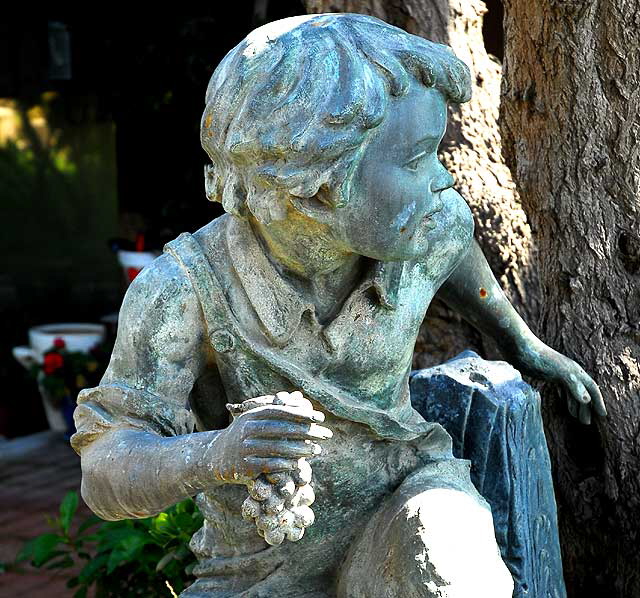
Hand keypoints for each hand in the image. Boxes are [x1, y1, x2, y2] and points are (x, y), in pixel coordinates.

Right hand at [209, 391, 331, 484]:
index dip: (302, 413)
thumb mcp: (255, 418)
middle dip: (308, 431)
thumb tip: (299, 396)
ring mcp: (245, 448)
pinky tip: (300, 463)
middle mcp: (247, 429)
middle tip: (326, 434)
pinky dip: (287, 463)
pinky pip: (270, 464)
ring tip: (317, 450)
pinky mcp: (245, 466)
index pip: (282, 411)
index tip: (321, 417)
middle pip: (283, 428)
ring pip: (279, 447)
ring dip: (302, 449)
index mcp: (253, 414)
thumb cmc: (244, 434)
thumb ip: (277, 408)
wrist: (217, 457)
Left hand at [513, 340, 606, 424]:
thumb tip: (587, 400)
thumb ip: (573, 384)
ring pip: (572, 391)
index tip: (602, 415)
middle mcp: (570, 371)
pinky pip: (561, 388)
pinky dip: (565, 398)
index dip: (598, 401)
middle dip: (586, 407)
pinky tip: (564, 405)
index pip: (592, 388)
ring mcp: (558, 373)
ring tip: (577, 418)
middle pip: (583, 391)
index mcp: (575, 371)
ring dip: (576, 405)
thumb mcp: (558, 371)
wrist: (519, 346)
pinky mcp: (547, 374)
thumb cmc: (538, 358)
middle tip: (587, 423)